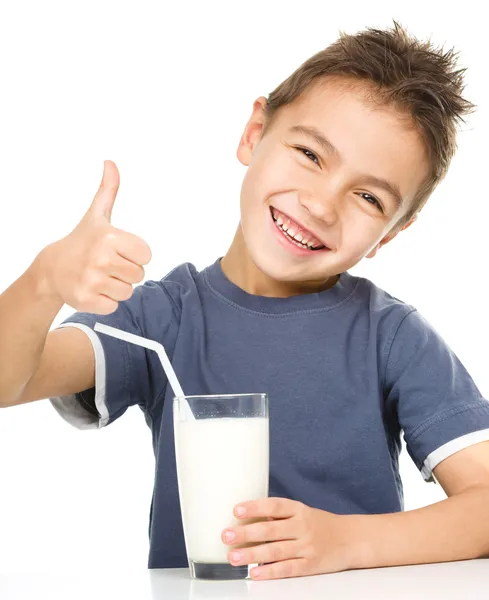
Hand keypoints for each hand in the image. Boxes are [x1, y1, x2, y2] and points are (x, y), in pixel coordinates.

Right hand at [35, 160, 151, 313]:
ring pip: (128, 292)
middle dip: (126, 272)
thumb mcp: (96, 215)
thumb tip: (111, 163)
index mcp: (110, 238)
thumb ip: (108, 190)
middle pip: (139, 275)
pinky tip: (94, 290)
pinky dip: (106, 301)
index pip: (147, 255)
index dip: (135, 255)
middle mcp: (100, 258)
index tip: (118, 251)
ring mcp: (92, 281)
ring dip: (117, 287)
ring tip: (100, 277)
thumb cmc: (81, 241)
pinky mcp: (86, 301)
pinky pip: (114, 306)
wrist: (52, 268)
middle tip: (108, 265)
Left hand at [221, 498, 358, 579]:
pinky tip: (255, 573)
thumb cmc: (320, 524)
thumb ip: (279, 516)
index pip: (274, 506)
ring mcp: (307, 547)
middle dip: (246, 533)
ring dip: (251, 555)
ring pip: (275, 551)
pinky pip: (287, 569)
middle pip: (270, 530)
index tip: (236, 510)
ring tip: (233, 557)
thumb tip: (250, 518)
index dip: (254, 507)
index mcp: (299, 510)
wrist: (351, 539)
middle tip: (226, 535)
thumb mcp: (302, 513)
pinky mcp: (310, 565)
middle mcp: (302, 526)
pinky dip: (270, 572)